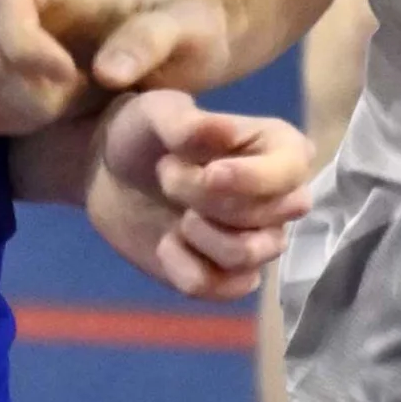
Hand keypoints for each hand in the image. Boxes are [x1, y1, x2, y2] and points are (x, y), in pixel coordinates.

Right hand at [0, 0, 226, 135]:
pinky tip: (58, 120)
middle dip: (23, 89)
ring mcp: (11, 47)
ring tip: (69, 109)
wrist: (186, 48)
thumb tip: (106, 72)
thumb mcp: (190, 27)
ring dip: (16, 109)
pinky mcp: (10, 82)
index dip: (19, 39)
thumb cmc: (190, 26)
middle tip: (75, 99)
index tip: (63, 76)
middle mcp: (26, 11)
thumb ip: (152, 39)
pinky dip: (14, 123)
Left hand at [81, 82, 312, 297]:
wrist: (110, 176)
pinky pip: (220, 289)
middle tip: (167, 173)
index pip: (290, 173)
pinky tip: (167, 244)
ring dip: (197, 234)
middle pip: (264, 217)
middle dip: (204, 199)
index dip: (252, 179)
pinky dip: (184, 268)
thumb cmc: (146, 134)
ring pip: (245, 256)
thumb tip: (224, 130)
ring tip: (175, 211)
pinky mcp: (230, 277)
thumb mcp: (156, 113)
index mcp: (279, 149)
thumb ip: (186, 123)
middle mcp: (283, 199)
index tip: (210, 173)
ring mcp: (260, 242)